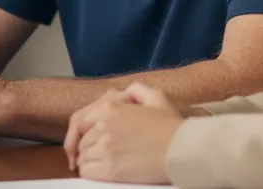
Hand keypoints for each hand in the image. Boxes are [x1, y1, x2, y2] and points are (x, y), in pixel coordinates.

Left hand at [72, 84, 186, 183]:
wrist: (183, 150)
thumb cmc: (172, 126)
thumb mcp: (156, 96)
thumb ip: (137, 90)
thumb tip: (125, 93)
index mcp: (111, 108)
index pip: (80, 122)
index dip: (80, 135)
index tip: (84, 144)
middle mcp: (104, 126)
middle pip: (82, 141)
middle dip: (88, 149)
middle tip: (99, 156)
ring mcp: (105, 148)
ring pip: (83, 157)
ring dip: (89, 161)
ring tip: (102, 164)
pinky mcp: (110, 169)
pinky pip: (87, 171)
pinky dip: (91, 173)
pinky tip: (102, 172)